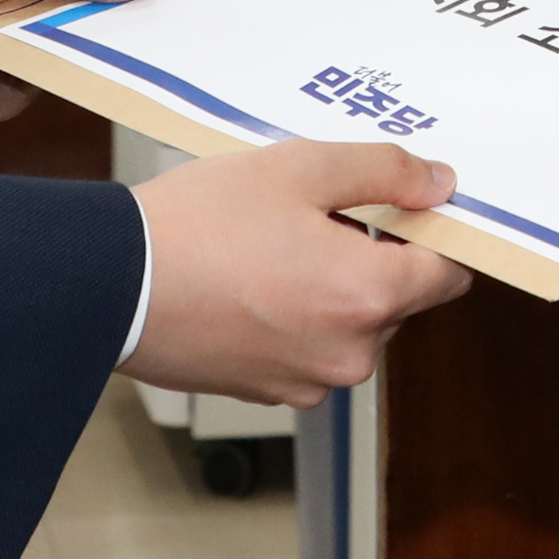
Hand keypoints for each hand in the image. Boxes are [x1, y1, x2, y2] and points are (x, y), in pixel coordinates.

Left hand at [0, 0, 152, 125]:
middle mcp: (38, 11)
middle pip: (104, 20)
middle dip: (138, 23)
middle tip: (187, 24)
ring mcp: (21, 55)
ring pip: (83, 59)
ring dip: (109, 56)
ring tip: (153, 50)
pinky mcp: (1, 96)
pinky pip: (48, 93)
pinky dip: (65, 85)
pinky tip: (88, 74)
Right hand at [127, 141, 471, 404]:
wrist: (110, 285)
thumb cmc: (196, 227)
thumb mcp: (299, 167)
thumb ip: (383, 172)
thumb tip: (438, 184)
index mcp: (369, 296)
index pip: (448, 273)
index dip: (433, 233)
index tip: (407, 206)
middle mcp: (349, 352)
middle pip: (395, 297)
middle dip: (368, 254)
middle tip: (307, 213)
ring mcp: (307, 379)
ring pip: (349, 323)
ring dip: (328, 286)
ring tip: (266, 244)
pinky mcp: (268, 390)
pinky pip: (307, 347)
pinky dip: (292, 316)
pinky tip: (246, 280)